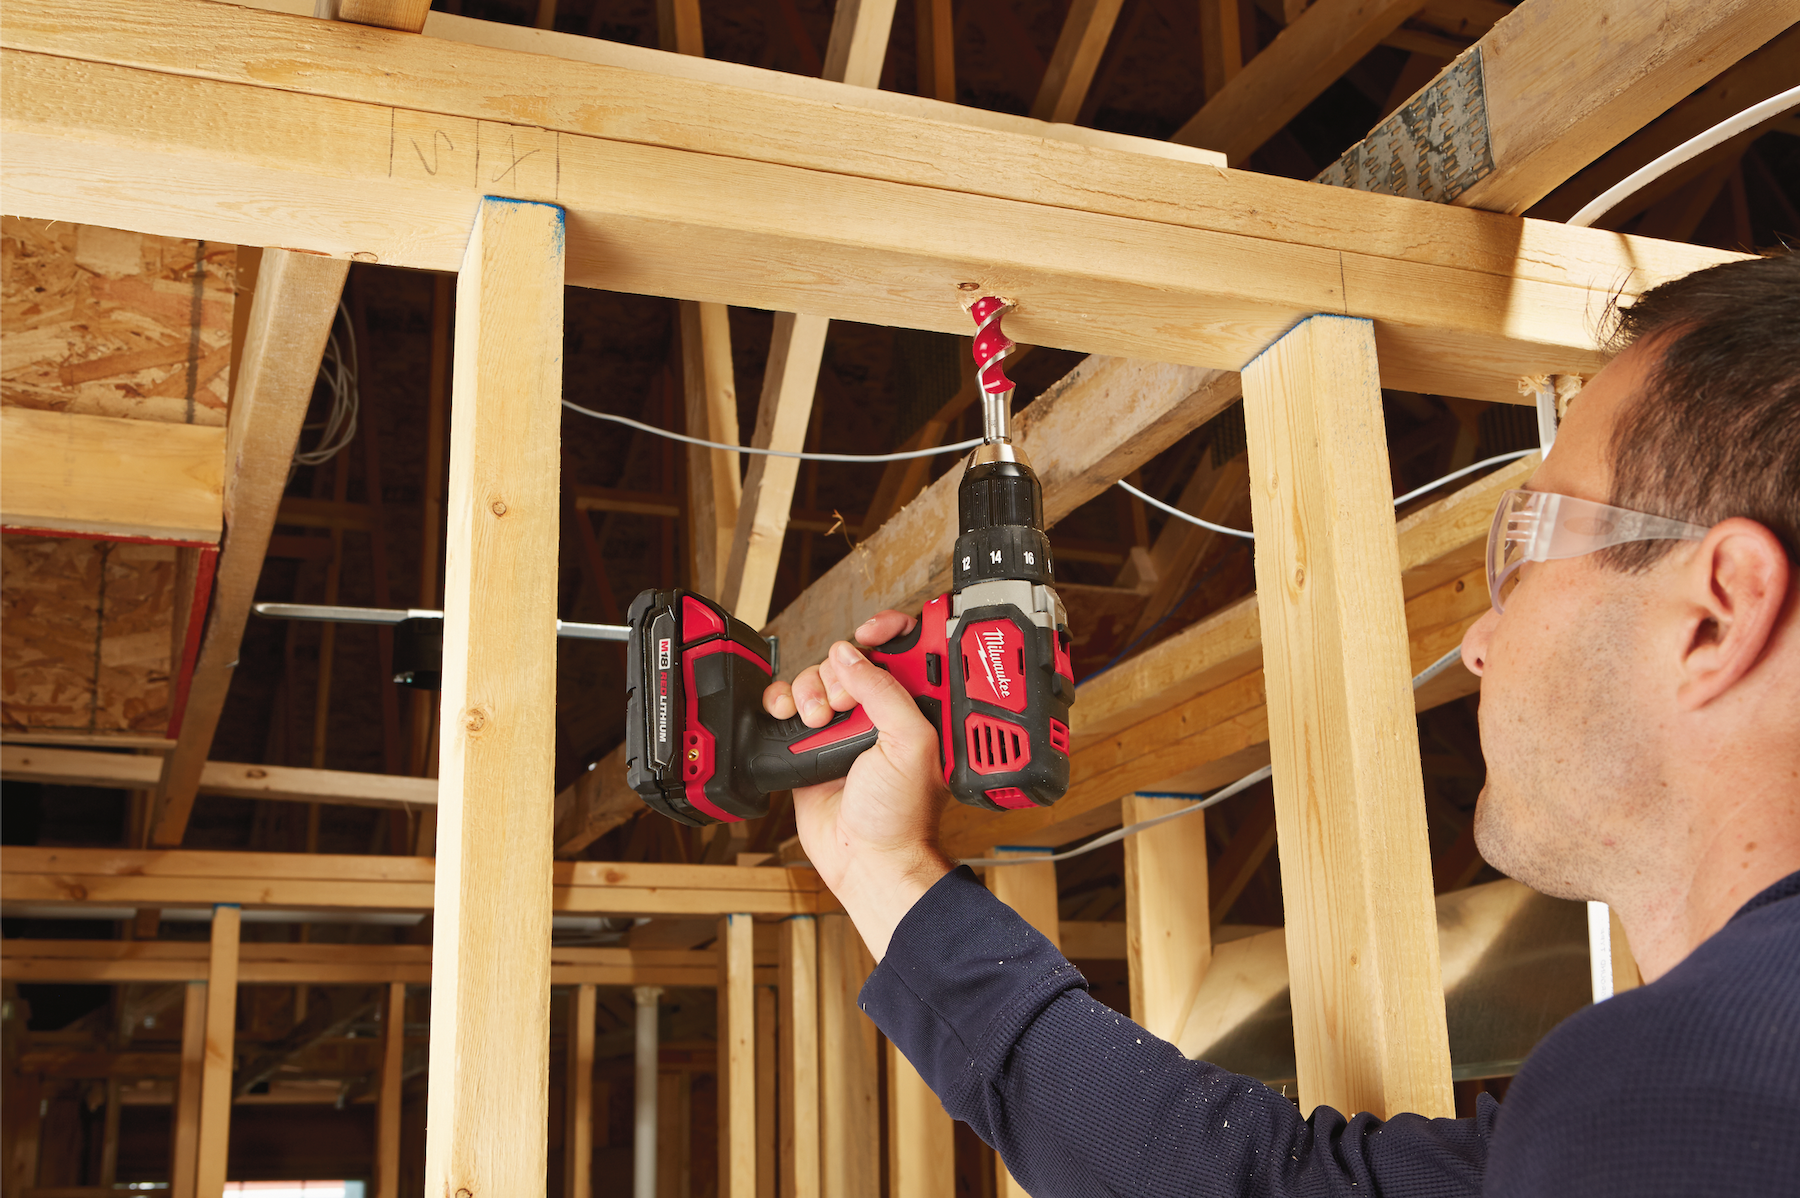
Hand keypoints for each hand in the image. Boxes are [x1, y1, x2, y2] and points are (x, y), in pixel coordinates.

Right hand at [763, 611, 954, 958]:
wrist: (866, 860)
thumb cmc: (901, 815)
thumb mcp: (910, 745)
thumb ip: (885, 693)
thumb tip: (851, 656)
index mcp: (914, 707)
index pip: (902, 648)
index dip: (886, 630)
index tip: (869, 632)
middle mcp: (879, 712)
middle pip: (848, 658)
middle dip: (839, 672)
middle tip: (845, 705)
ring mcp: (843, 727)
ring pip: (816, 678)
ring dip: (809, 691)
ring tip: (818, 721)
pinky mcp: (810, 743)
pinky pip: (788, 704)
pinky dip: (782, 702)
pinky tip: (790, 717)